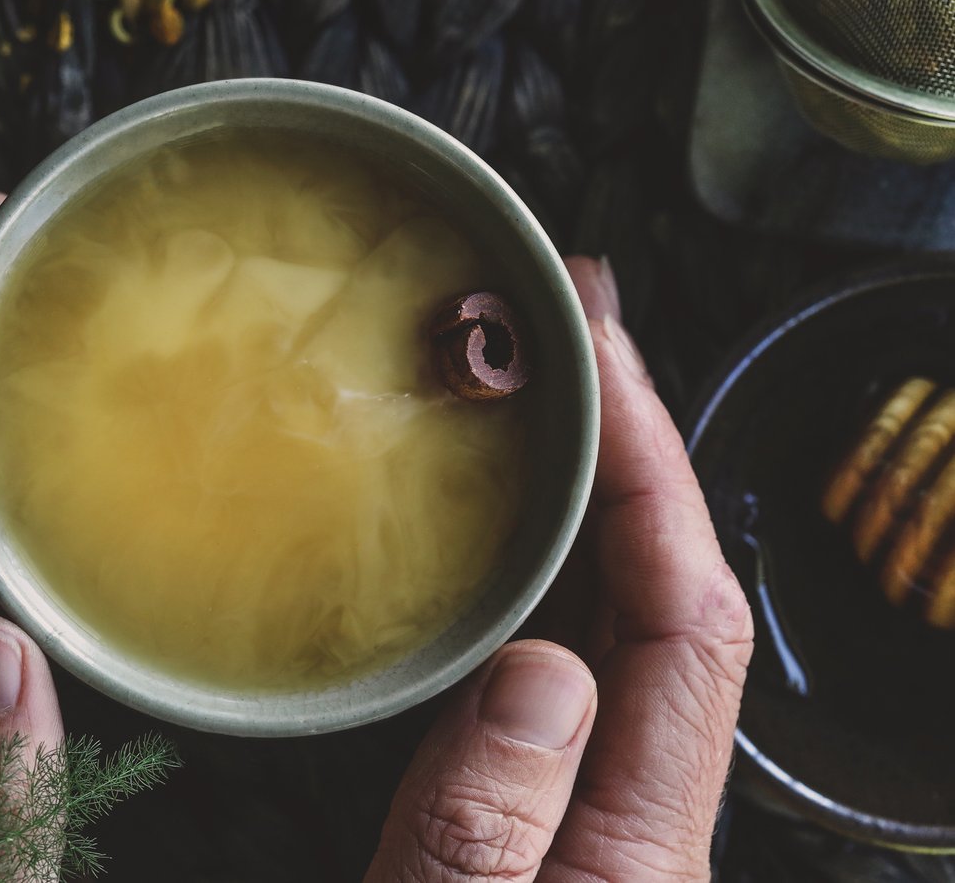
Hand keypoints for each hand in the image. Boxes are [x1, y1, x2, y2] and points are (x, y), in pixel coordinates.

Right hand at [364, 258, 753, 881]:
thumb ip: (476, 848)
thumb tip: (545, 672)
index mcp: (628, 867)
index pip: (681, 625)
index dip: (651, 471)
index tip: (593, 353)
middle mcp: (630, 834)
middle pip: (669, 605)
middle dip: (631, 449)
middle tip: (561, 329)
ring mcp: (583, 827)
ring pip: (616, 631)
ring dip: (586, 502)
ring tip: (525, 399)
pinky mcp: (528, 830)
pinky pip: (555, 675)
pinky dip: (531, 581)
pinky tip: (476, 545)